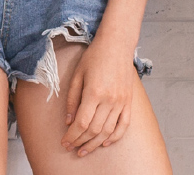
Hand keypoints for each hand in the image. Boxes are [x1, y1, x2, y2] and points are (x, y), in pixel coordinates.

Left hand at [60, 40, 142, 157]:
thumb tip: (69, 121)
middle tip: (71, 148)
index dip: (72, 136)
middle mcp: (110, 100)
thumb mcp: (77, 75)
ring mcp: (121, 102)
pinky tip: (105, 142)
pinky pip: (123, 125)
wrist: (117, 44)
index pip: (82, 123)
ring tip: (84, 150)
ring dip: (95, 143)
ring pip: (108, 131)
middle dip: (80, 142)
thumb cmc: (95, 57)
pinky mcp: (128, 102)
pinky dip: (115, 137)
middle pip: (94, 130)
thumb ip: (72, 99)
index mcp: (94, 92)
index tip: (65, 142)